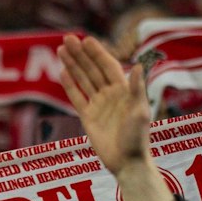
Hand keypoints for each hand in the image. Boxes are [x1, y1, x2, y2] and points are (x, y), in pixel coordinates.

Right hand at [58, 33, 171, 200]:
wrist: (127, 162)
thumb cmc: (138, 138)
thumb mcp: (140, 112)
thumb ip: (137, 89)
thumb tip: (139, 66)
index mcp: (124, 90)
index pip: (108, 66)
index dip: (97, 53)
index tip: (86, 40)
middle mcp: (110, 94)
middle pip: (92, 69)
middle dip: (80, 54)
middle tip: (67, 39)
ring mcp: (98, 105)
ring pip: (83, 80)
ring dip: (72, 64)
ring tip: (60, 50)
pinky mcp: (88, 117)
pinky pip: (76, 97)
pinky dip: (69, 84)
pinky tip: (62, 72)